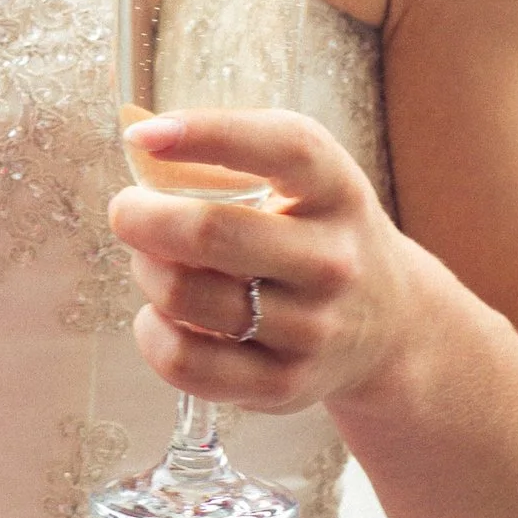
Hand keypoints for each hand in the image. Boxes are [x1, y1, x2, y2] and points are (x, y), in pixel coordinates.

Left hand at [111, 108, 412, 418]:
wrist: (389, 322)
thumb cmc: (316, 231)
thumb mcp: (303, 179)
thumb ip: (232, 155)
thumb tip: (139, 142)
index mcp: (337, 191)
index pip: (282, 148)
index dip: (205, 134)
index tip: (143, 136)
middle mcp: (333, 260)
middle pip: (212, 233)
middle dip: (142, 217)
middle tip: (128, 211)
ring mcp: (312, 329)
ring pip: (185, 297)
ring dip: (147, 272)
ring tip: (153, 262)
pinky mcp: (284, 383)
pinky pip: (185, 361)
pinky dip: (152, 333)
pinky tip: (161, 315)